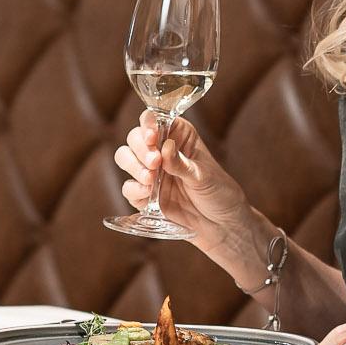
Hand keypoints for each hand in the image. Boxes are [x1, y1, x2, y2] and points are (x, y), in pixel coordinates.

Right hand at [113, 115, 262, 265]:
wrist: (221, 225)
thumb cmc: (219, 193)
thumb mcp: (204, 176)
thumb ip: (182, 163)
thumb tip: (166, 148)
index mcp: (179, 135)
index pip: (155, 119)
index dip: (148, 124)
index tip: (152, 137)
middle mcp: (161, 150)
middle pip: (135, 138)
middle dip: (140, 149)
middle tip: (154, 163)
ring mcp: (151, 171)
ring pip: (125, 158)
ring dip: (133, 166)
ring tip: (150, 179)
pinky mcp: (144, 194)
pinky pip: (128, 187)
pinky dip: (134, 189)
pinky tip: (147, 194)